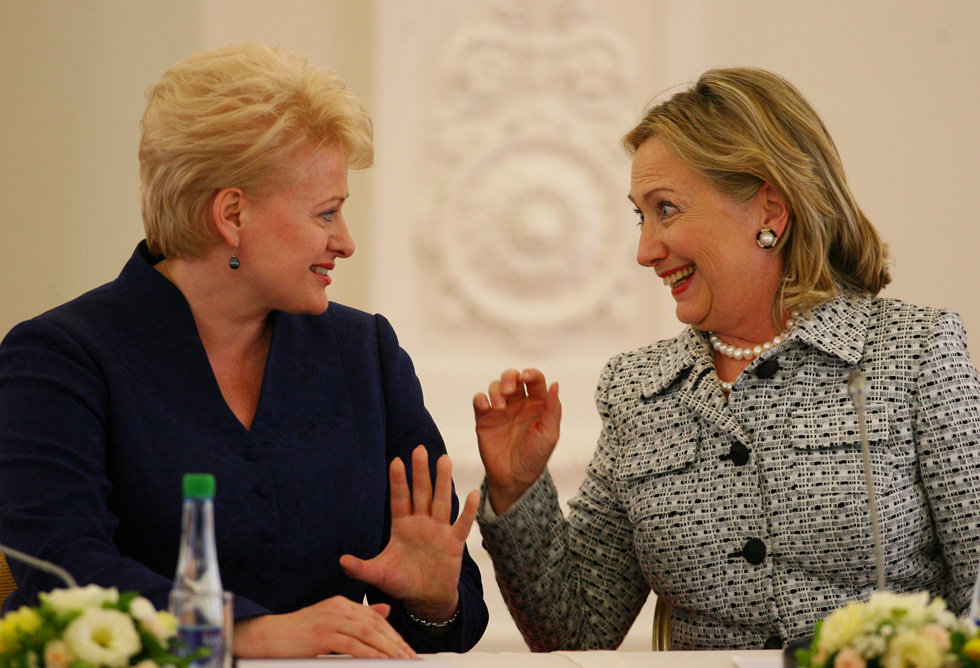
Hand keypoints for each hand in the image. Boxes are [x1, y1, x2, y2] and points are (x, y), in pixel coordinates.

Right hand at [233, 596, 415, 657]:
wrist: (267, 636)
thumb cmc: (296, 635)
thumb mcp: (330, 623)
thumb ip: (357, 618)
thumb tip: (384, 612)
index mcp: (341, 604)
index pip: (374, 619)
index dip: (393, 635)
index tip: (406, 650)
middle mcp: (338, 607)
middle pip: (375, 625)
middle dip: (395, 643)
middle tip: (410, 658)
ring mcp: (329, 619)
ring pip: (367, 634)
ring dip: (387, 649)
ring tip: (401, 661)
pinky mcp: (321, 633)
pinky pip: (352, 645)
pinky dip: (369, 654)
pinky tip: (380, 661)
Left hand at [340, 445, 478, 624]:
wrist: (426, 598)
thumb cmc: (402, 582)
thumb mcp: (380, 575)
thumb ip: (361, 568)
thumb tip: (341, 560)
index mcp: (402, 526)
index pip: (399, 499)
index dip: (398, 481)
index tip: (395, 461)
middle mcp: (421, 523)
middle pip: (421, 493)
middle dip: (420, 472)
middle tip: (420, 449)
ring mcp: (439, 530)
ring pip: (441, 501)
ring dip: (443, 481)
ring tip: (444, 459)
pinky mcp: (454, 543)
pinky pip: (462, 524)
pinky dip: (468, 510)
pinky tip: (473, 494)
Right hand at [473, 368, 560, 513]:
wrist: (513, 477)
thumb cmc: (535, 456)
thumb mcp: (549, 434)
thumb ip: (552, 409)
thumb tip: (555, 384)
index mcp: (536, 404)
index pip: (534, 380)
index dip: (530, 374)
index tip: (526, 378)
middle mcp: (518, 403)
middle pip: (512, 377)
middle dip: (509, 377)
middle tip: (509, 390)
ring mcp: (500, 409)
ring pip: (495, 386)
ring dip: (496, 390)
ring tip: (499, 407)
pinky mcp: (484, 417)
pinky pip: (479, 400)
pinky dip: (481, 398)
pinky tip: (487, 408)